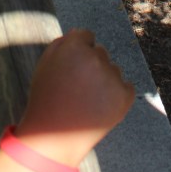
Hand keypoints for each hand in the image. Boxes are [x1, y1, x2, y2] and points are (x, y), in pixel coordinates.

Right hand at [16, 29, 134, 166]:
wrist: (53, 139)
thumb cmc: (47, 99)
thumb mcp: (45, 65)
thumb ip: (61, 43)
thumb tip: (79, 32)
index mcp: (74, 46)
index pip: (86, 36)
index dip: (76, 53)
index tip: (70, 69)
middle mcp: (95, 58)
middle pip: (100, 53)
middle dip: (90, 65)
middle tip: (76, 88)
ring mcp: (111, 77)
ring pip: (113, 70)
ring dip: (104, 81)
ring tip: (85, 101)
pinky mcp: (124, 96)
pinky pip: (125, 88)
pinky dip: (116, 96)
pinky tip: (99, 107)